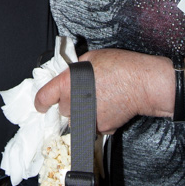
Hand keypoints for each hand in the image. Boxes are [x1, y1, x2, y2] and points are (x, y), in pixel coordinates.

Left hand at [35, 48, 158, 133]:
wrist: (144, 84)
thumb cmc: (120, 67)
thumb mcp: (91, 58)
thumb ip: (74, 69)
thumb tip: (68, 75)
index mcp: (67, 84)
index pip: (43, 98)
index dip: (40, 102)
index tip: (42, 105)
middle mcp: (75, 104)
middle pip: (63, 110)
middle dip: (70, 103)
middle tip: (84, 92)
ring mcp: (88, 118)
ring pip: (77, 120)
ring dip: (83, 113)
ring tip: (99, 99)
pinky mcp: (102, 128)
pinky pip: (94, 125)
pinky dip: (99, 119)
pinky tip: (109, 106)